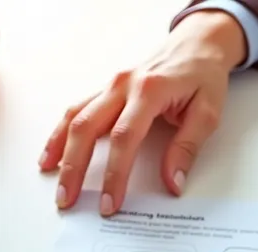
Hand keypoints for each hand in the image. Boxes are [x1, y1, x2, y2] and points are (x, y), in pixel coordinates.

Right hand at [39, 9, 246, 215]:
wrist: (198, 43)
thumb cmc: (203, 75)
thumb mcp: (208, 113)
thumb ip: (187, 149)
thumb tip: (172, 182)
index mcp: (150, 90)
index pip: (125, 138)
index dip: (115, 174)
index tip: (110, 202)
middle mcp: (123, 85)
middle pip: (88, 128)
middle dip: (74, 167)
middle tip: (68, 199)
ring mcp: (111, 85)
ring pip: (75, 117)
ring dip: (60, 150)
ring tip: (50, 178)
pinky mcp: (106, 89)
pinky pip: (77, 110)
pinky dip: (61, 132)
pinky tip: (52, 153)